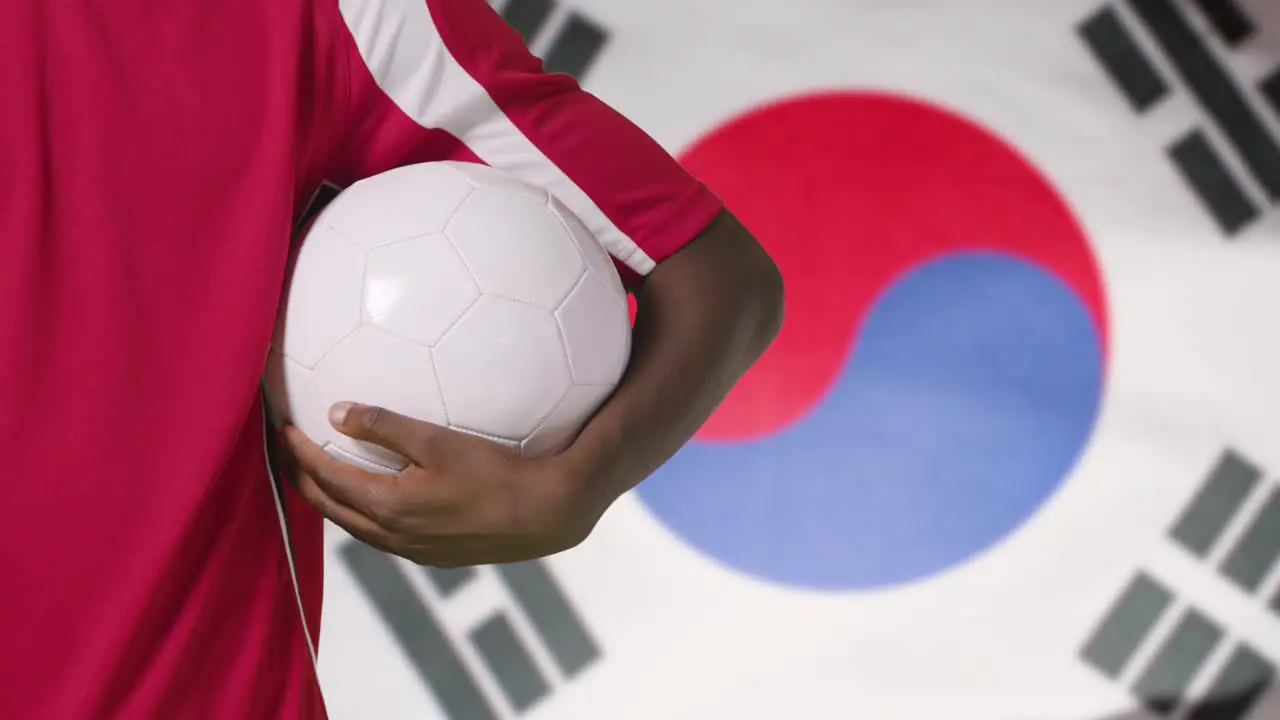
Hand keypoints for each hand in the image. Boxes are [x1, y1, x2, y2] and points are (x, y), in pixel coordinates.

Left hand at [279, 403, 605, 566]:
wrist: (545, 514)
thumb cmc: (496, 472)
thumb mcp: (438, 440)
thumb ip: (385, 425)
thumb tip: (337, 412)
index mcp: (387, 506)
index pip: (325, 477)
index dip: (298, 451)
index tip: (283, 427)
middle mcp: (391, 535)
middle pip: (328, 507)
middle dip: (300, 478)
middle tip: (285, 452)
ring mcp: (412, 550)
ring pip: (353, 526)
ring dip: (329, 499)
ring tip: (317, 475)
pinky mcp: (433, 555)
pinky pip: (380, 535)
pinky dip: (360, 513)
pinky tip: (371, 498)